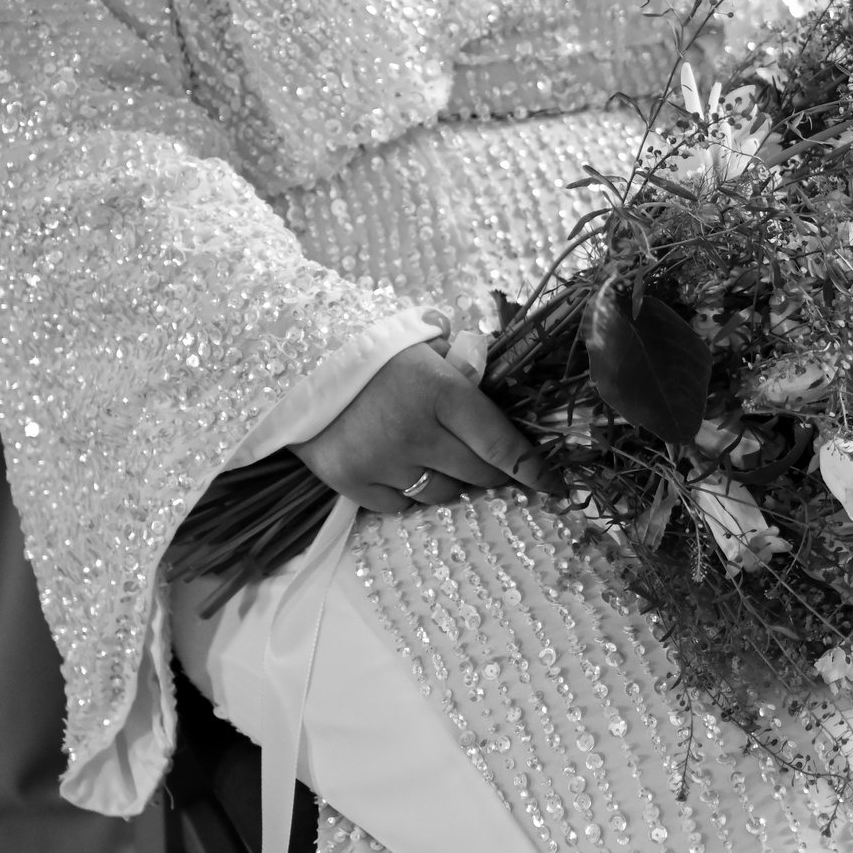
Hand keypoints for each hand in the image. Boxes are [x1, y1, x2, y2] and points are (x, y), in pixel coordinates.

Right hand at [292, 342, 557, 514]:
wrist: (297, 362)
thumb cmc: (374, 351)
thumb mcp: (428, 347)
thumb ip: (468, 368)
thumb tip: (507, 392)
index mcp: (443, 392)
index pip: (502, 443)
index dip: (533, 469)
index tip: (555, 486)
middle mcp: (415, 432)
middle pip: (478, 475)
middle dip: (491, 473)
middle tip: (489, 462)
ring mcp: (382, 461)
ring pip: (442, 495)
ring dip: (451, 482)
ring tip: (436, 456)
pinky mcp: (351, 482)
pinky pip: (401, 506)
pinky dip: (409, 492)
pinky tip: (401, 466)